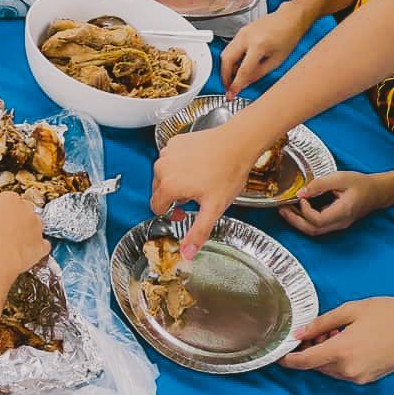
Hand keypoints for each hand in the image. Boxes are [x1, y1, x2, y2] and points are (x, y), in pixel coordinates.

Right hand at [0, 189, 48, 275]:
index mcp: (9, 199)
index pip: (8, 200)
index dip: (1, 211)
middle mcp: (27, 209)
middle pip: (25, 210)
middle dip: (17, 219)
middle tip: (4, 232)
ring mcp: (37, 227)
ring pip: (35, 226)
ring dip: (28, 233)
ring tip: (13, 245)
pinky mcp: (41, 245)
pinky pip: (42, 246)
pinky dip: (36, 249)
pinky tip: (26, 254)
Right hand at [149, 121, 256, 257]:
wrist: (237, 143)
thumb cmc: (227, 173)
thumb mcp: (213, 208)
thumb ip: (197, 232)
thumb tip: (186, 254)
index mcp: (168, 185)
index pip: (156, 207)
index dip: (171, 213)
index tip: (186, 211)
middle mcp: (162, 167)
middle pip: (159, 190)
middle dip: (174, 196)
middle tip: (195, 197)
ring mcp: (168, 151)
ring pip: (164, 174)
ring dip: (176, 180)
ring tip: (198, 180)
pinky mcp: (175, 141)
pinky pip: (171, 159)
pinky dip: (179, 164)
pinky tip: (197, 166)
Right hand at [220, 6, 300, 95]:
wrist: (289, 19)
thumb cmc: (288, 36)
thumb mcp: (276, 61)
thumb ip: (258, 74)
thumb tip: (244, 83)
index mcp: (258, 45)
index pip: (242, 70)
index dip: (235, 85)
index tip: (231, 94)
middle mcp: (247, 37)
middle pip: (226, 60)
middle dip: (225, 76)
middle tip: (229, 87)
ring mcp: (242, 32)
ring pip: (225, 53)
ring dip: (227, 68)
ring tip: (234, 78)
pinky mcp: (241, 31)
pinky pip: (230, 48)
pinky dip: (231, 59)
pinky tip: (238, 66)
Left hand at [279, 171, 388, 237]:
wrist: (376, 192)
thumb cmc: (361, 183)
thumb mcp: (340, 178)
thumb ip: (320, 184)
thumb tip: (301, 192)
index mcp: (343, 211)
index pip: (318, 220)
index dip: (305, 211)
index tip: (301, 197)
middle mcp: (340, 223)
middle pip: (313, 230)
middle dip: (294, 221)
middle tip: (281, 209)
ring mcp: (338, 225)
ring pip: (314, 231)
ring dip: (298, 222)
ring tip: (286, 210)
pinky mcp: (336, 223)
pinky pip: (318, 226)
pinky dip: (305, 220)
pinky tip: (298, 210)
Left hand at [281, 296, 393, 382]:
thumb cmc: (388, 313)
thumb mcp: (351, 310)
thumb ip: (322, 324)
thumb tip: (299, 333)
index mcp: (342, 351)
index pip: (305, 361)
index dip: (289, 359)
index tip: (279, 355)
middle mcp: (349, 370)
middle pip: (317, 365)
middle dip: (311, 351)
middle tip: (316, 330)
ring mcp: (360, 377)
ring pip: (330, 369)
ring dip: (326, 355)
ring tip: (336, 332)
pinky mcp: (369, 378)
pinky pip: (345, 371)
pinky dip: (340, 360)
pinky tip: (348, 341)